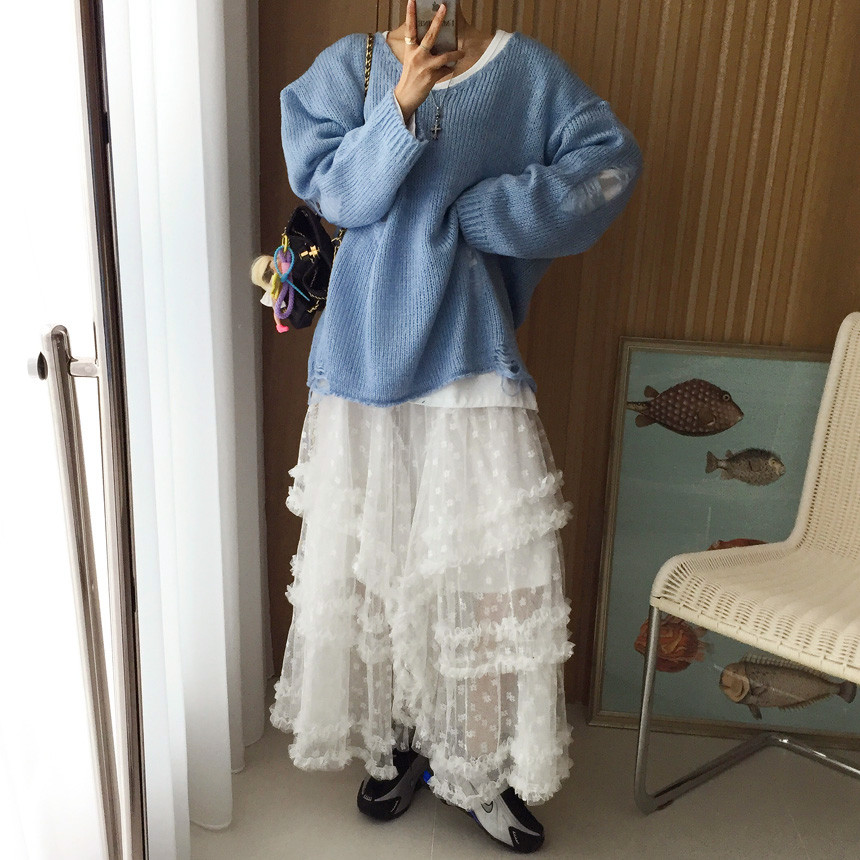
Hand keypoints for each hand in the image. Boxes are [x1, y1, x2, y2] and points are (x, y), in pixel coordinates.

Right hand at [393, 0, 464, 123]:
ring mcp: (425, 66)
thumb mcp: (411, 61)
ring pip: (444, 56)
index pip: (410, 29)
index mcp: (410, 50)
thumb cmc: (409, 78)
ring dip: (455, 54)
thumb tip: (437, 45)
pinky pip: (445, 70)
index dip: (410, 14)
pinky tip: (448, 70)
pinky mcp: (432, 77)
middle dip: (438, 20)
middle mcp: (417, 56)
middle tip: (444, 7)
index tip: (412, 1)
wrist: (405, 97)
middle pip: (430, 35)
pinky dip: (448, 70)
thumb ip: (420, 51)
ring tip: (462, 53)